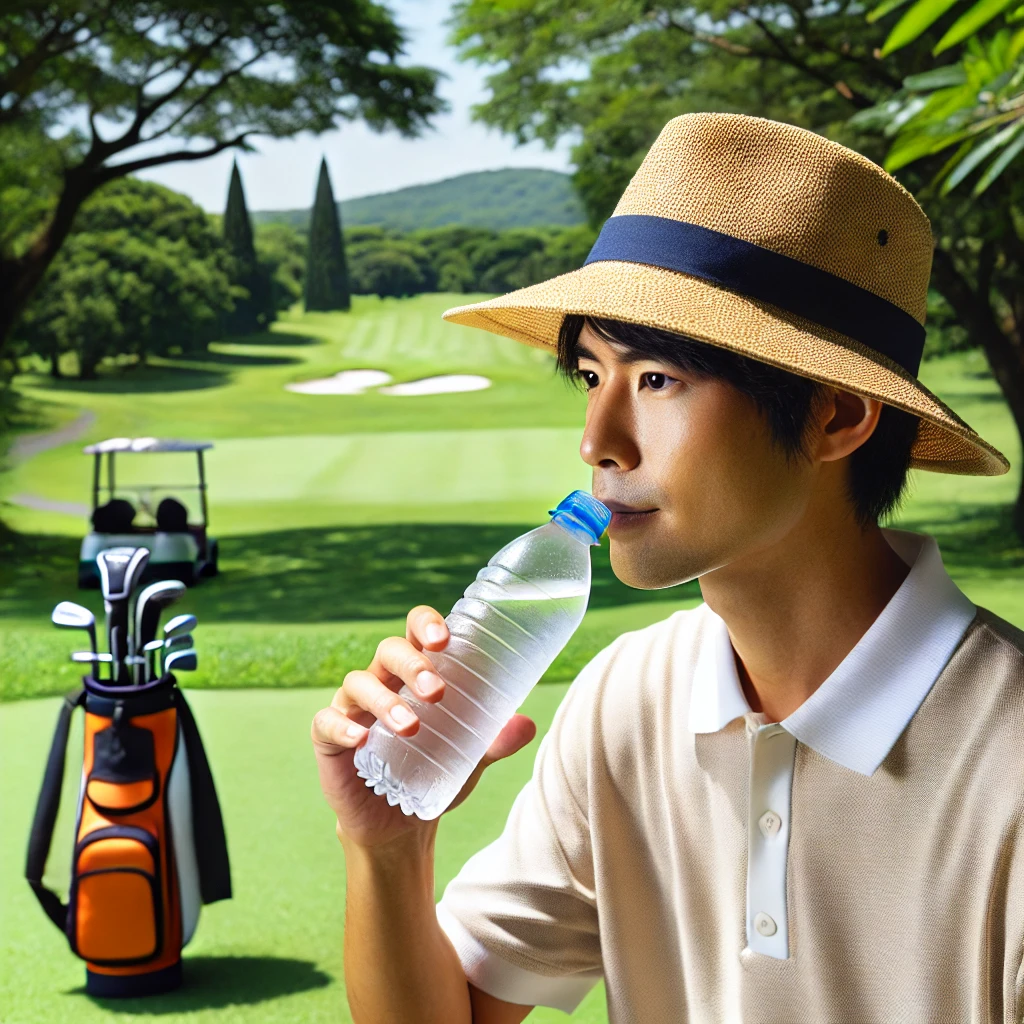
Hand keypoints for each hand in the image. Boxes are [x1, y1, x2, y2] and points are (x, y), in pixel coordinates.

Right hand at [311, 605, 536, 850]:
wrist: (401, 825)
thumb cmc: (436, 771)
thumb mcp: (471, 757)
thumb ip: (496, 740)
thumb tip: (528, 725)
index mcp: (415, 673)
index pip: (415, 630)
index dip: (426, 623)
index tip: (443, 639)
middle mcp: (382, 680)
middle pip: (389, 650)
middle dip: (412, 665)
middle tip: (436, 692)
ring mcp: (353, 707)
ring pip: (359, 683)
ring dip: (385, 701)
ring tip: (411, 727)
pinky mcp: (330, 738)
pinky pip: (326, 722)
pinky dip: (342, 727)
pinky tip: (360, 740)